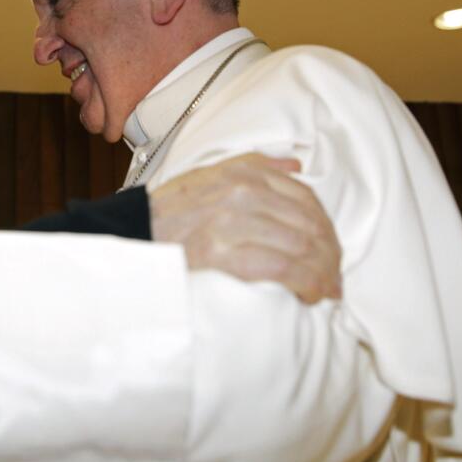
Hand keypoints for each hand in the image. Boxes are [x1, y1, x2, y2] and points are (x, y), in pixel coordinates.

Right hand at [149, 154, 341, 302]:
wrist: (128, 236)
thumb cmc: (167, 213)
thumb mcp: (206, 176)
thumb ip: (252, 166)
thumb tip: (296, 165)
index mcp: (242, 173)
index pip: (304, 198)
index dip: (326, 228)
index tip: (330, 251)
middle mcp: (241, 192)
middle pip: (309, 224)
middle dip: (329, 256)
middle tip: (333, 279)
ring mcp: (232, 221)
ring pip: (302, 247)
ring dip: (322, 274)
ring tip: (325, 291)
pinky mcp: (223, 253)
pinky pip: (282, 268)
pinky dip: (305, 284)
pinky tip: (310, 295)